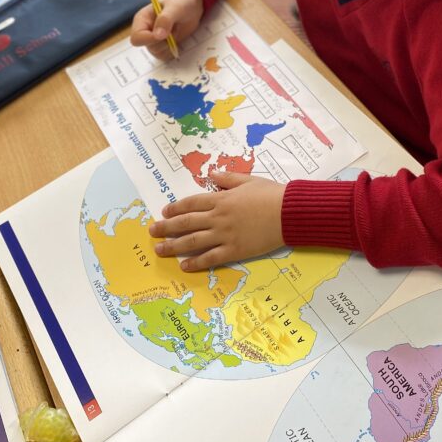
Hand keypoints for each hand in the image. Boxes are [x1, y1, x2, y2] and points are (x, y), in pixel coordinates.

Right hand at [130, 0, 203, 60]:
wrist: (191, 8)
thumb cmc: (181, 4)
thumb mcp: (175, 8)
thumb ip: (165, 19)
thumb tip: (157, 36)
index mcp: (142, 19)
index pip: (136, 38)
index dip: (149, 39)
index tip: (164, 35)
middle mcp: (145, 31)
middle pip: (148, 47)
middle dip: (163, 42)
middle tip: (174, 31)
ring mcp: (153, 40)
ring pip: (156, 53)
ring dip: (169, 46)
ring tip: (175, 32)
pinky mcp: (162, 46)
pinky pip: (164, 56)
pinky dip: (172, 51)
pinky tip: (177, 40)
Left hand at [149, 171, 284, 270]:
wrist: (288, 213)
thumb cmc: (271, 194)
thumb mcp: (248, 180)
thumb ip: (228, 178)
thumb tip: (211, 175)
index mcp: (221, 198)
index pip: (191, 203)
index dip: (176, 208)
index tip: (164, 212)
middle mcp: (218, 217)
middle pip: (186, 223)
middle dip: (166, 227)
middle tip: (152, 231)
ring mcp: (224, 235)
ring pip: (192, 241)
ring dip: (173, 246)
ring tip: (160, 249)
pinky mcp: (234, 250)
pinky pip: (210, 258)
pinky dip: (196, 262)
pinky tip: (184, 266)